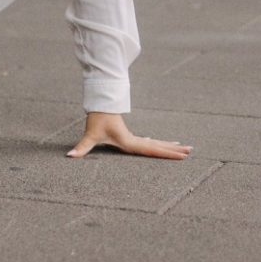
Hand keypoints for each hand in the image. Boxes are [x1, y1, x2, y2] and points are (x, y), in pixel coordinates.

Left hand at [66, 111, 191, 160]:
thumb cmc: (96, 120)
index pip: (152, 149)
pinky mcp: (130, 136)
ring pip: (155, 143)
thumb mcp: (89, 135)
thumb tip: (69, 156)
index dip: (167, 153)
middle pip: (158, 146)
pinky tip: (164, 146)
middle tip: (191, 151)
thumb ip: (81, 148)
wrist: (99, 105)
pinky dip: (159, 144)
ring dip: (169, 146)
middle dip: (174, 149)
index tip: (181, 155)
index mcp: (129, 142)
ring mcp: (134, 138)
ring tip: (184, 148)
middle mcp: (134, 140)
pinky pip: (149, 142)